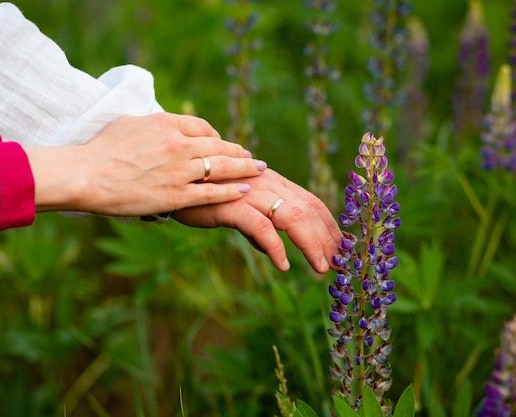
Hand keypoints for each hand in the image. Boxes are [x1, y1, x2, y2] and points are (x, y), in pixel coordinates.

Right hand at [25, 112, 266, 214]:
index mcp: (166, 123)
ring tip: (258, 170)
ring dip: (244, 169)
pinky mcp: (176, 195)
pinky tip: (244, 190)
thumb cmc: (100, 149)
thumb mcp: (128, 123)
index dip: (217, 137)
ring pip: (221, 168)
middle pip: (218, 147)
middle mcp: (178, 144)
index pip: (202, 127)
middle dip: (239, 152)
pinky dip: (231, 191)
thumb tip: (161, 124)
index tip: (222, 143)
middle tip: (252, 157)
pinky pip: (212, 193)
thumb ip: (152, 124)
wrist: (86, 174)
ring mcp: (180, 171)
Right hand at [172, 169, 342, 273]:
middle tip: (339, 264)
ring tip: (321, 267)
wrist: (173, 180)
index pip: (311, 202)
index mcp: (273, 182)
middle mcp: (267, 182)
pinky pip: (261, 226)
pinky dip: (275, 246)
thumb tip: (273, 249)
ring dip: (311, 244)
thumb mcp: (238, 208)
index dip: (330, 225)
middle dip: (328, 238)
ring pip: (293, 216)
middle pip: (309, 209)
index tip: (342, 247)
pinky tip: (284, 265)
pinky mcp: (232, 205)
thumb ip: (258, 224)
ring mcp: (251, 192)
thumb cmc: (205, 195)